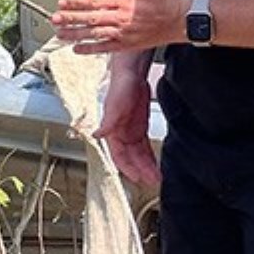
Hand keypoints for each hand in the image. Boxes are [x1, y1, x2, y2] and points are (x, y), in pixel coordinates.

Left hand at [51, 0, 185, 54]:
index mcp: (123, 0)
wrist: (177, 20)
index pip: (94, 0)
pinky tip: (77, 49)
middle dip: (70, 19)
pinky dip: (90, 49)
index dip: (76, 2)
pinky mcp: (126, 45)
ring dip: (75, 34)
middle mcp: (121, 17)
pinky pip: (104, 48)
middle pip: (90, 18)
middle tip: (54, 19)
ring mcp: (123, 33)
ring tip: (60, 33)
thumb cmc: (160, 0)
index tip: (62, 2)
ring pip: (94, 34)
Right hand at [94, 72, 160, 186]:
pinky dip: (150, 156)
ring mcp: (131, 131)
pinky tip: (156, 164)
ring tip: (157, 177)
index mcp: (112, 131)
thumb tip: (95, 135)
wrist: (132, 72)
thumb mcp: (114, 105)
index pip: (119, 156)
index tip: (137, 178)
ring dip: (147, 166)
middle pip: (131, 158)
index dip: (127, 168)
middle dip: (141, 171)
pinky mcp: (140, 126)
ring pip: (139, 154)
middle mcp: (121, 134)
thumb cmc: (121, 85)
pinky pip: (145, 146)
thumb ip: (107, 122)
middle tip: (153, 181)